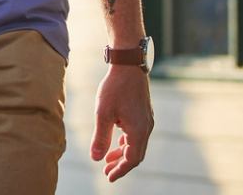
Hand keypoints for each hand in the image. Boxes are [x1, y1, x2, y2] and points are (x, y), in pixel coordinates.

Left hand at [91, 64, 152, 181]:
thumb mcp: (103, 113)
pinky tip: (117, 141)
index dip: (120, 170)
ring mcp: (147, 120)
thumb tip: (96, 158)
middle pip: (136, 154)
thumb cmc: (115, 88)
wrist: (128, 65)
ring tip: (108, 159)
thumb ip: (100, 138)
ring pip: (137, 144)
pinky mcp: (144, 113)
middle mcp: (146, 127)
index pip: (132, 159)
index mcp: (138, 130)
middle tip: (107, 172)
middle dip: (121, 164)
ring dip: (123, 153)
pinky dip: (127, 142)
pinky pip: (137, 134)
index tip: (108, 177)